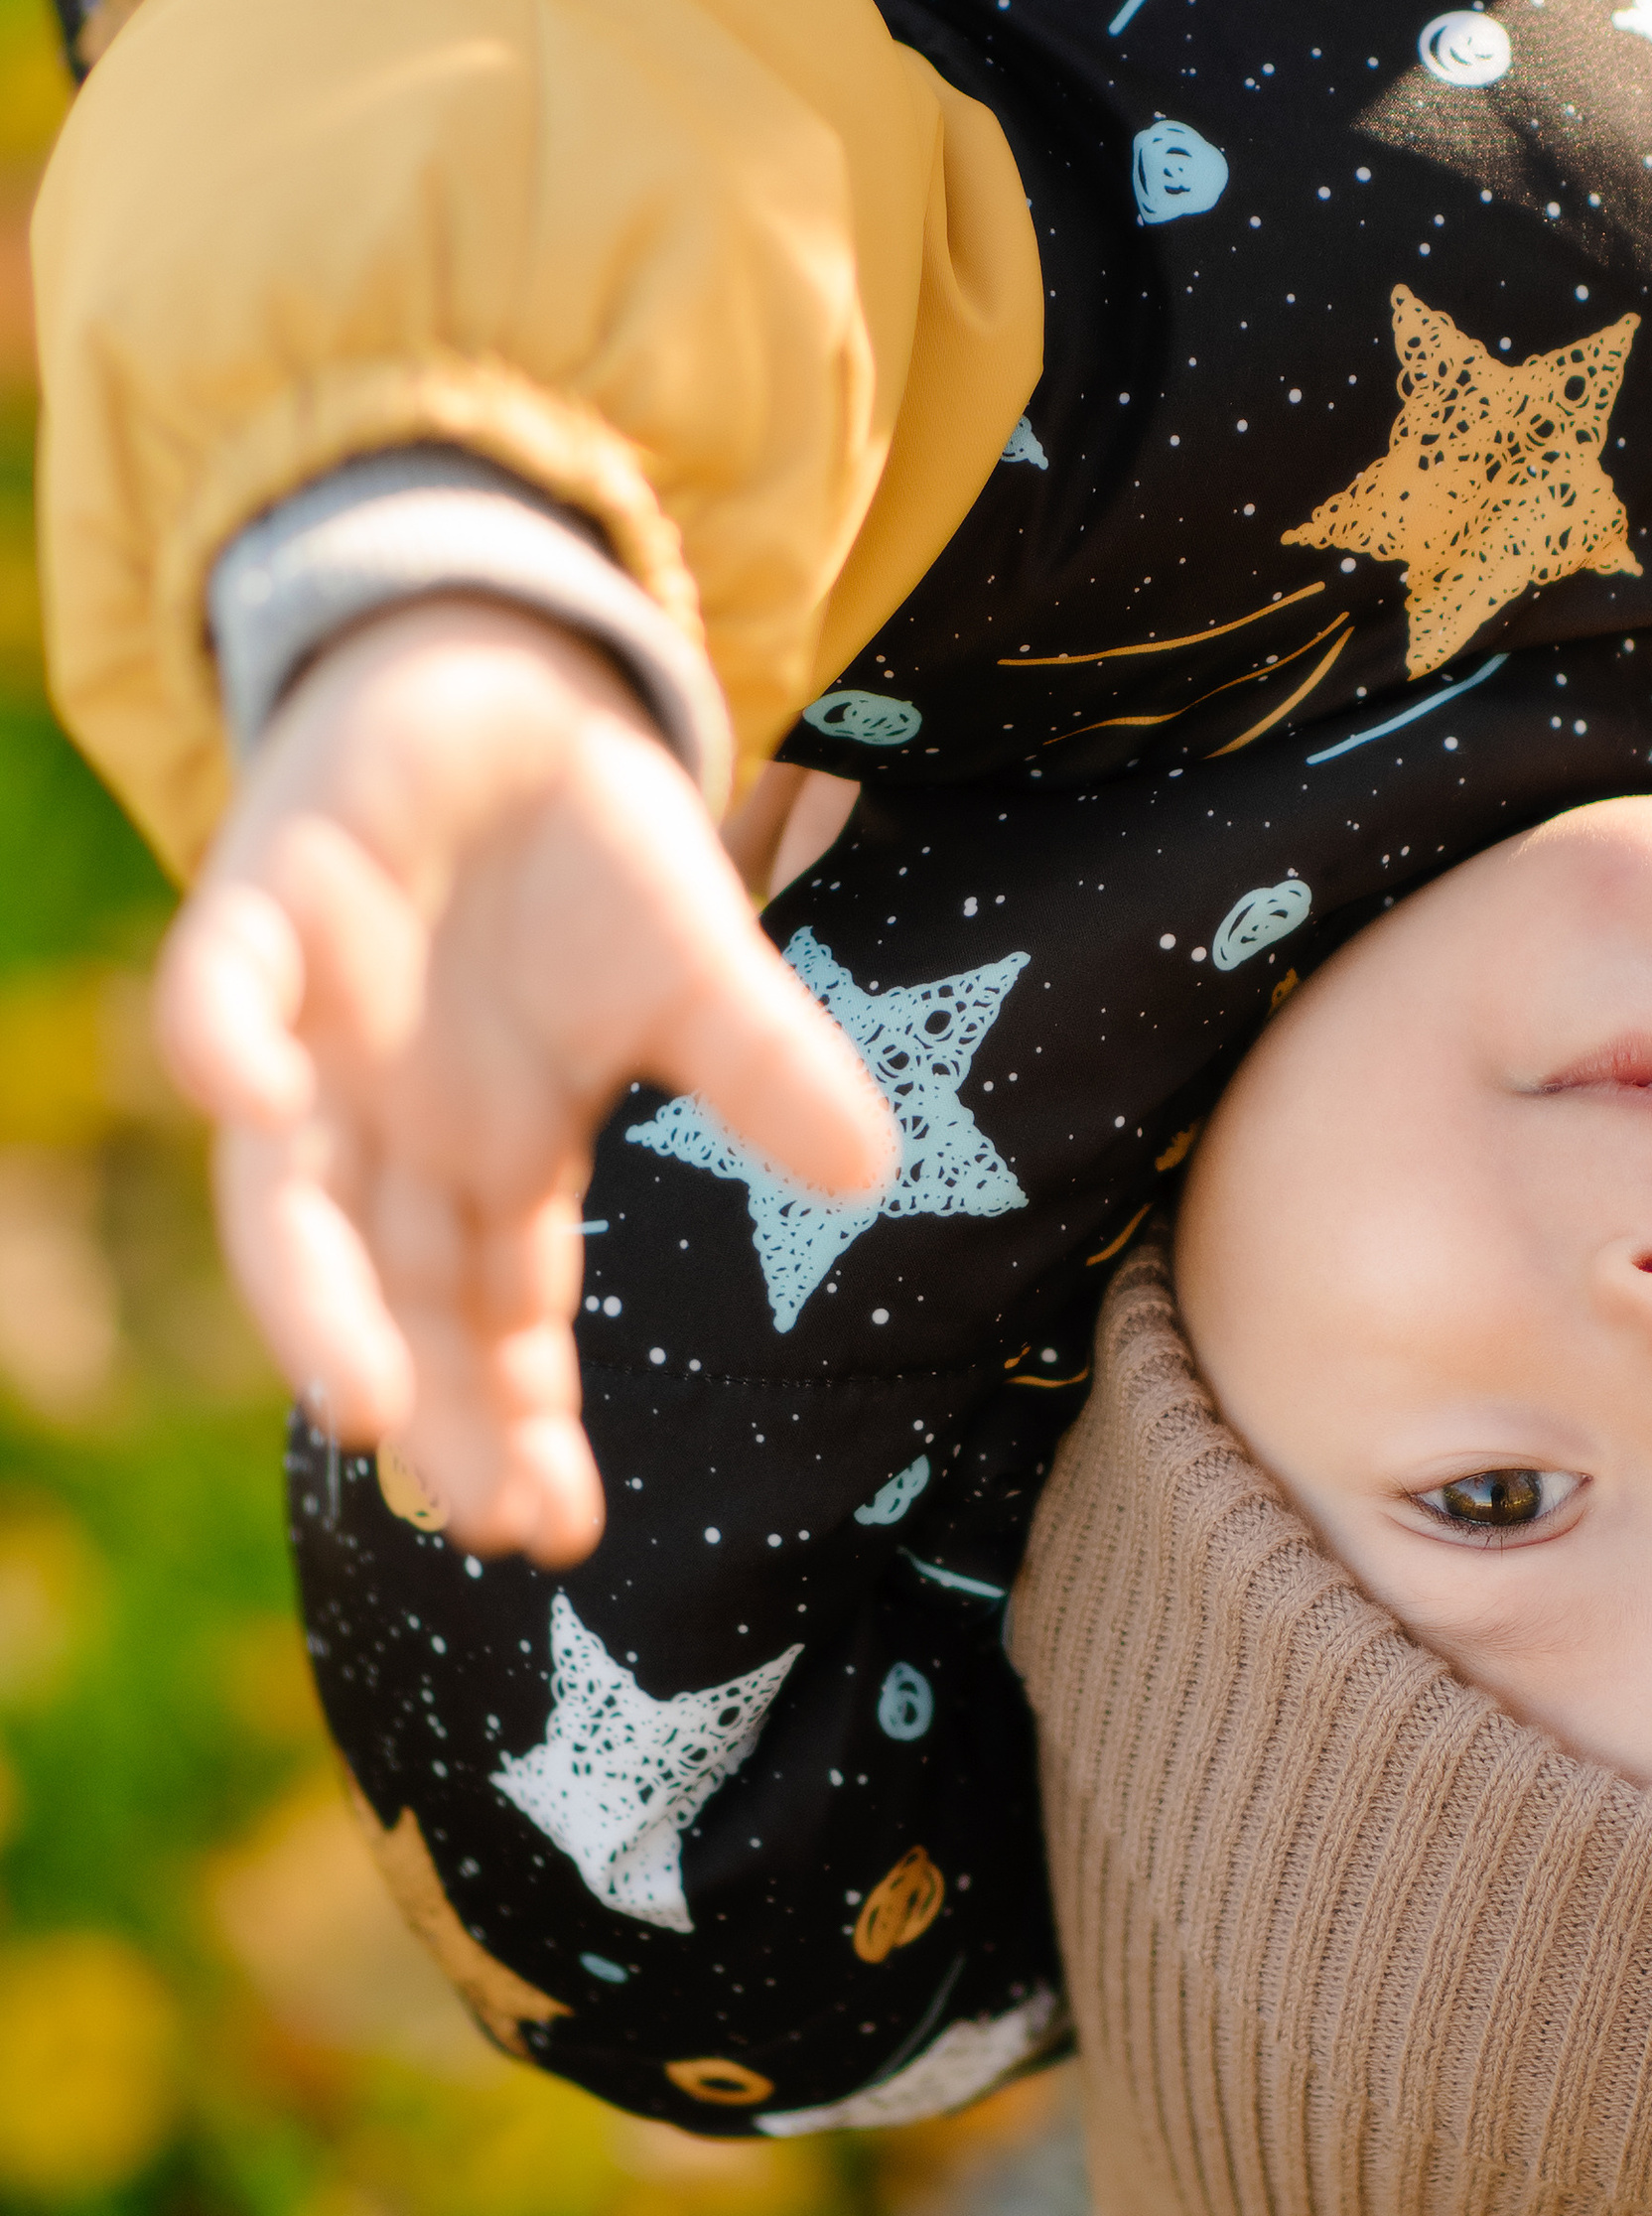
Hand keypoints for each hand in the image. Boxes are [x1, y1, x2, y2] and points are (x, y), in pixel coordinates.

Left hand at [156, 600, 899, 1564]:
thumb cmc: (589, 855)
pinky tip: (251, 1098)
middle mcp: (390, 1128)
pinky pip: (215, 993)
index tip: (554, 1530)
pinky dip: (219, 1044)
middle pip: (391, 1293)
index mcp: (495, 1162)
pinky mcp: (260, 909)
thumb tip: (872, 1170)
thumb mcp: (702, 969)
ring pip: (284, 1193)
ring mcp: (312, 1031)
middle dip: (428, 1404)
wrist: (497, 686)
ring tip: (359, 1396)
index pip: (496, 1325)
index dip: (516, 1426)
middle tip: (479, 1508)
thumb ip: (762, 1067)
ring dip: (310, 1292)